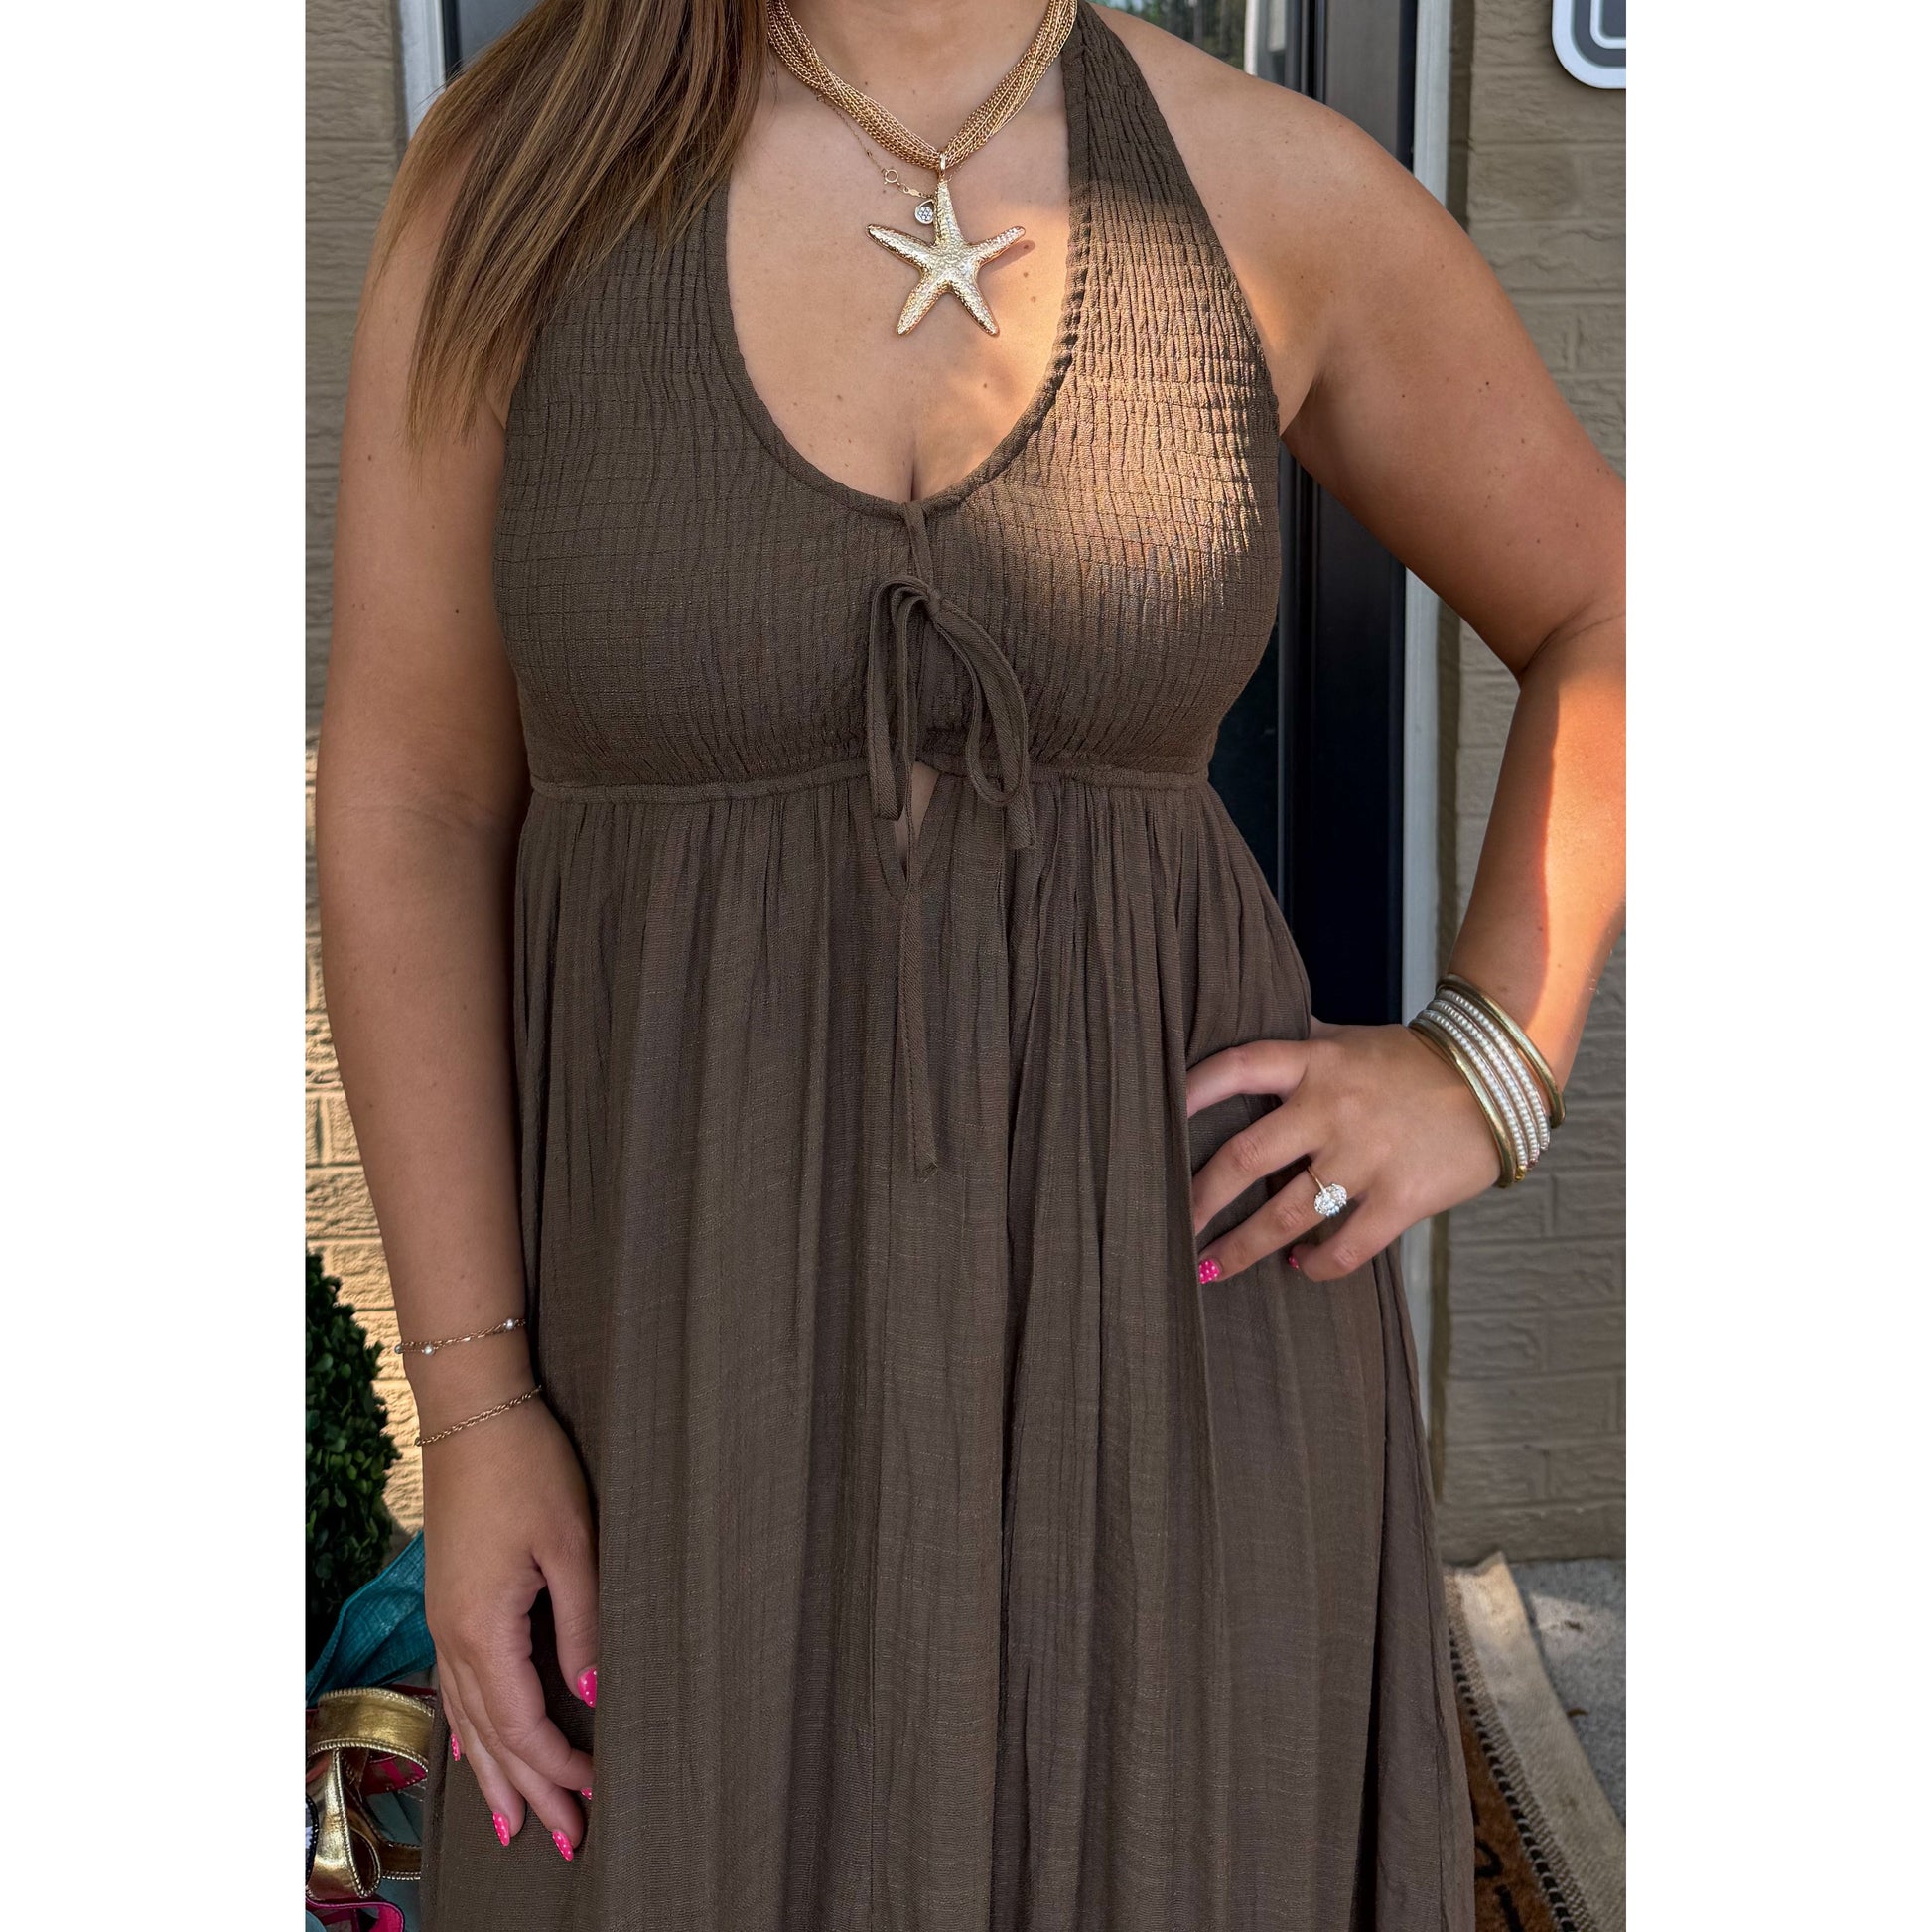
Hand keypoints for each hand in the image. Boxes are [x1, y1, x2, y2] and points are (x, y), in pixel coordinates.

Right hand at [423, 1394, 598, 1859]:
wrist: (474, 1411)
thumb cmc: (529, 1466)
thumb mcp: (573, 1542)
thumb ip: (582, 1622)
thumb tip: (591, 1692)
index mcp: (483, 1627)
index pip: (521, 1724)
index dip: (559, 1767)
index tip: (599, 1794)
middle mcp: (454, 1635)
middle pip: (490, 1736)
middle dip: (527, 1792)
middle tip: (565, 1841)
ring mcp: (445, 1619)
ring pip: (468, 1718)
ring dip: (495, 1773)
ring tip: (515, 1823)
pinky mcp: (450, 1601)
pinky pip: (457, 1687)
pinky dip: (471, 1731)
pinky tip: (476, 1752)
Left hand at [1187, 1017, 1501, 1282]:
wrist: (1495, 1081)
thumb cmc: (1410, 1063)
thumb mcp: (1347, 1040)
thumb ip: (1297, 1044)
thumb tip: (1237, 1026)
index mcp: (1314, 1063)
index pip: (1238, 1068)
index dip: (1192, 1091)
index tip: (1155, 1119)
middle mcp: (1331, 1109)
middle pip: (1245, 1159)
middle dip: (1199, 1199)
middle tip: (1172, 1225)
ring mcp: (1365, 1156)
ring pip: (1287, 1214)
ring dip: (1243, 1248)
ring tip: (1211, 1267)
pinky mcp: (1401, 1197)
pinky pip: (1347, 1246)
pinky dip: (1317, 1265)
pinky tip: (1299, 1268)